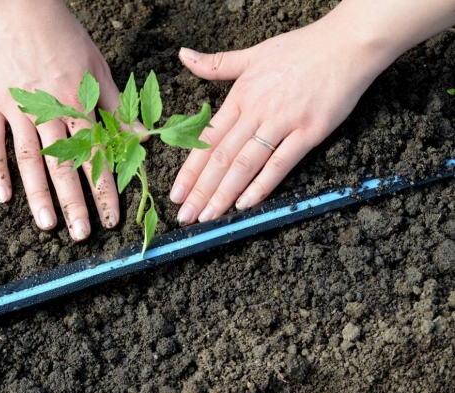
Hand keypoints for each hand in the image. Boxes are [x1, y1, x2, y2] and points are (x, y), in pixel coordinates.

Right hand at [0, 0, 121, 240]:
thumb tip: (142, 137)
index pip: (94, 155)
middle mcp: (47, 109)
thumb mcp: (98, 68)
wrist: (23, 6)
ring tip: (47, 225)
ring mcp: (15, 108)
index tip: (111, 217)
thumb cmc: (66, 37)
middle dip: (74, 202)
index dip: (104, 188)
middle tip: (81, 234)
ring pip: (28, 160)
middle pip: (62, 164)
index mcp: (76, 102)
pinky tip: (4, 198)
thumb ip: (118, 106)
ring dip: (38, 195)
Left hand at [169, 17, 389, 223]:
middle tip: (186, 216)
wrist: (348, 44)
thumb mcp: (253, 54)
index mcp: (240, 96)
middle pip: (221, 157)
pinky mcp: (309, 132)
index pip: (207, 139)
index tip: (176, 193)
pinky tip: (245, 204)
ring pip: (245, 164)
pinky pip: (280, 163)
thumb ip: (217, 64)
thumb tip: (184, 56)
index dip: (190, 169)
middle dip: (200, 190)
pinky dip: (261, 185)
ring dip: (223, 193)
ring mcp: (283, 122)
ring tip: (208, 217)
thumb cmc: (300, 49)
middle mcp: (256, 111)